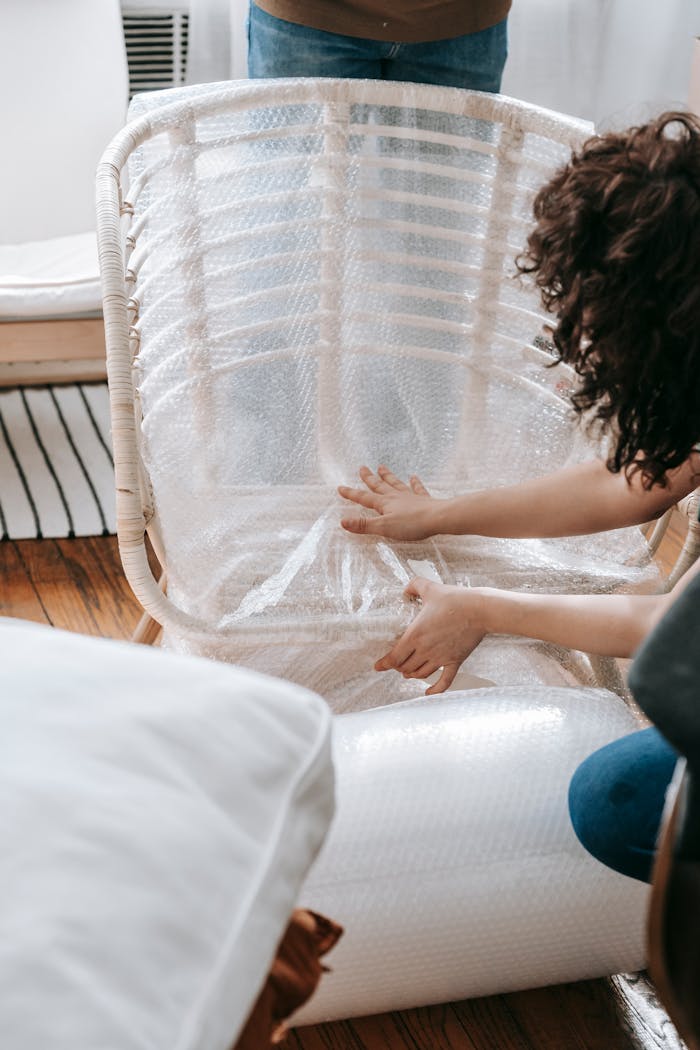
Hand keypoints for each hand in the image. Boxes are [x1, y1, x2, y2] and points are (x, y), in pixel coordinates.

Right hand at [338, 465, 439, 539]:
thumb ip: (364, 524)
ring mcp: (410, 497)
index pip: (364, 498)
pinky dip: (415, 482)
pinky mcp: (423, 500)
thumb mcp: (384, 527)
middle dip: (369, 478)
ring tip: (381, 467)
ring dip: (387, 476)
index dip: (351, 493)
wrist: (438, 518)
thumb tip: (343, 521)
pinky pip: (417, 488)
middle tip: (362, 468)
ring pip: (395, 484)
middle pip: (379, 486)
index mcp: (385, 504)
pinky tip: (414, 476)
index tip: (341, 487)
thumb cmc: (412, 524)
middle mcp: (395, 497)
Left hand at [375, 577, 485, 694]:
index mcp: (415, 635)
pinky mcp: (455, 661)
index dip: (385, 663)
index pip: (395, 656)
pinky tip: (429, 693)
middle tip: (396, 664)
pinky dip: (436, 690)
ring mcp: (441, 658)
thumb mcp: (430, 588)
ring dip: (412, 675)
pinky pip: (444, 681)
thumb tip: (406, 590)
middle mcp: (426, 650)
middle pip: (406, 667)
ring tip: (408, 673)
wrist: (480, 610)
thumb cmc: (455, 599)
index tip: (378, 666)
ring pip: (421, 674)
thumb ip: (414, 586)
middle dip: (398, 667)